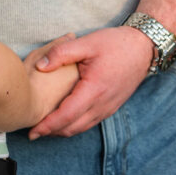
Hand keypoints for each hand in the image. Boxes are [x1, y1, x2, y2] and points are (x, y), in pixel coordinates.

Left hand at [28, 26, 153, 138]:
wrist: (143, 48)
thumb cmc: (115, 44)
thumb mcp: (87, 42)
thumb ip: (61, 53)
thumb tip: (40, 66)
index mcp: (94, 90)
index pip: (67, 115)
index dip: (48, 125)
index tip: (32, 130)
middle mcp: (102, 104)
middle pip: (73, 127)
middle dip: (52, 132)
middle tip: (32, 132)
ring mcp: (108, 107)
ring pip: (82, 127)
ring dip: (63, 130)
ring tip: (45, 128)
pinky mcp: (111, 106)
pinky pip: (90, 122)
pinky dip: (75, 125)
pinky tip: (65, 119)